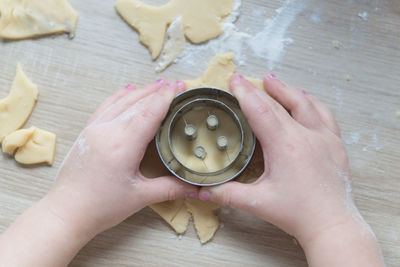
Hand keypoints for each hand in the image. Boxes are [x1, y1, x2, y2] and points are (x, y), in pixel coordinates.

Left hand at [46, 80, 196, 236]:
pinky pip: (106, 106)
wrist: (67, 212)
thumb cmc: (101, 206)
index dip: (165, 98)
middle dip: (157, 91)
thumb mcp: (140, 197)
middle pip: (137, 103)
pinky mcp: (87, 133)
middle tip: (175, 84)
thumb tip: (193, 186)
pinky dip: (119, 96)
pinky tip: (128, 90)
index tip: (179, 87)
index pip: (149, 112)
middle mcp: (107, 131)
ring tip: (157, 85)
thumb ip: (170, 188)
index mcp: (123, 144)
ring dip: (141, 91)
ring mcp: (94, 129)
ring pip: (121, 101)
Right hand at [198, 74, 382, 265]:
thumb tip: (203, 191)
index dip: (244, 93)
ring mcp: (323, 138)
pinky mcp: (335, 144)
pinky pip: (324, 114)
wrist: (332, 224)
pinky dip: (312, 102)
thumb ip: (227, 194)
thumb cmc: (299, 214)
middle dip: (258, 89)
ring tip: (272, 80)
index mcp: (285, 146)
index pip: (260, 111)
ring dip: (286, 90)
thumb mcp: (258, 203)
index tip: (234, 80)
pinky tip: (305, 98)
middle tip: (244, 79)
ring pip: (304, 103)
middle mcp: (305, 136)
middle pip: (277, 104)